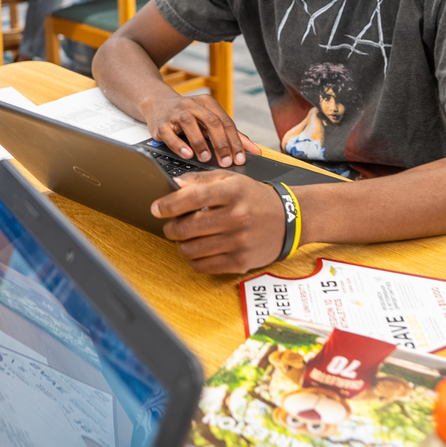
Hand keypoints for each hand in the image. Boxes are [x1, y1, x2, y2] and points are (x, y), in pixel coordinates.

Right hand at [142, 93, 260, 166]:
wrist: (157, 103)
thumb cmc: (188, 114)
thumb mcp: (209, 119)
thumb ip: (231, 134)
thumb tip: (255, 150)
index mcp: (208, 103)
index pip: (226, 122)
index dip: (235, 141)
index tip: (240, 159)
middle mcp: (192, 105)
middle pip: (211, 122)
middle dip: (221, 143)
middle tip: (227, 162)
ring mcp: (175, 112)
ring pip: (190, 124)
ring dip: (200, 142)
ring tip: (207, 158)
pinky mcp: (160, 123)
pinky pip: (169, 133)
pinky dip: (179, 144)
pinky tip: (187, 154)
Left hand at [151, 171, 286, 273]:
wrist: (289, 219)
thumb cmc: (256, 198)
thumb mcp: (232, 180)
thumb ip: (202, 180)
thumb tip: (175, 184)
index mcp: (232, 192)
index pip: (193, 197)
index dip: (169, 204)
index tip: (157, 208)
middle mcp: (236, 217)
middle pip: (186, 228)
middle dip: (171, 228)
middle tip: (171, 225)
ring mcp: (238, 242)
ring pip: (191, 250)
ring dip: (181, 245)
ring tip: (185, 239)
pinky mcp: (240, 261)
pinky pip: (203, 266)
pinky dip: (194, 260)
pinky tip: (198, 250)